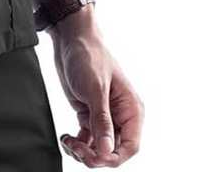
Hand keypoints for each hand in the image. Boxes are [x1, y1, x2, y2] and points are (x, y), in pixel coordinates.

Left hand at [52, 9, 143, 165]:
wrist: (70, 38)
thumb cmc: (89, 56)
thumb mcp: (95, 88)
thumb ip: (101, 121)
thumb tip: (106, 152)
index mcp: (131, 110)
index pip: (130, 146)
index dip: (114, 157)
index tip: (95, 158)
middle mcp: (120, 116)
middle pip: (113, 150)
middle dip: (96, 155)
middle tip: (77, 149)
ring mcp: (104, 116)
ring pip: (99, 148)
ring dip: (84, 151)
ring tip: (69, 142)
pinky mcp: (88, 114)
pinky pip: (87, 139)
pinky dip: (77, 143)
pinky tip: (66, 138)